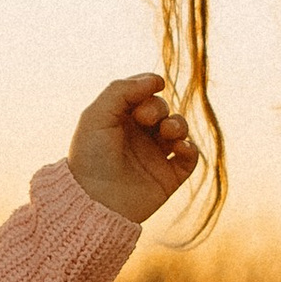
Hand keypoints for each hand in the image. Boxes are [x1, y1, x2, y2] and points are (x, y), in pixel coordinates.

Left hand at [69, 73, 199, 222]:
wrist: (95, 202)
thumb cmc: (90, 156)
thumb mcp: (97, 116)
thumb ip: (122, 90)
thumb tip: (156, 79)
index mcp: (119, 119)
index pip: (142, 94)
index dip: (147, 88)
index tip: (151, 86)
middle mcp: (138, 136)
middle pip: (161, 109)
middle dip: (158, 108)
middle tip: (145, 119)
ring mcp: (154, 155)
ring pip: (178, 129)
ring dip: (178, 124)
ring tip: (167, 131)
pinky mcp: (168, 177)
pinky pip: (189, 157)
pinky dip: (190, 148)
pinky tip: (179, 147)